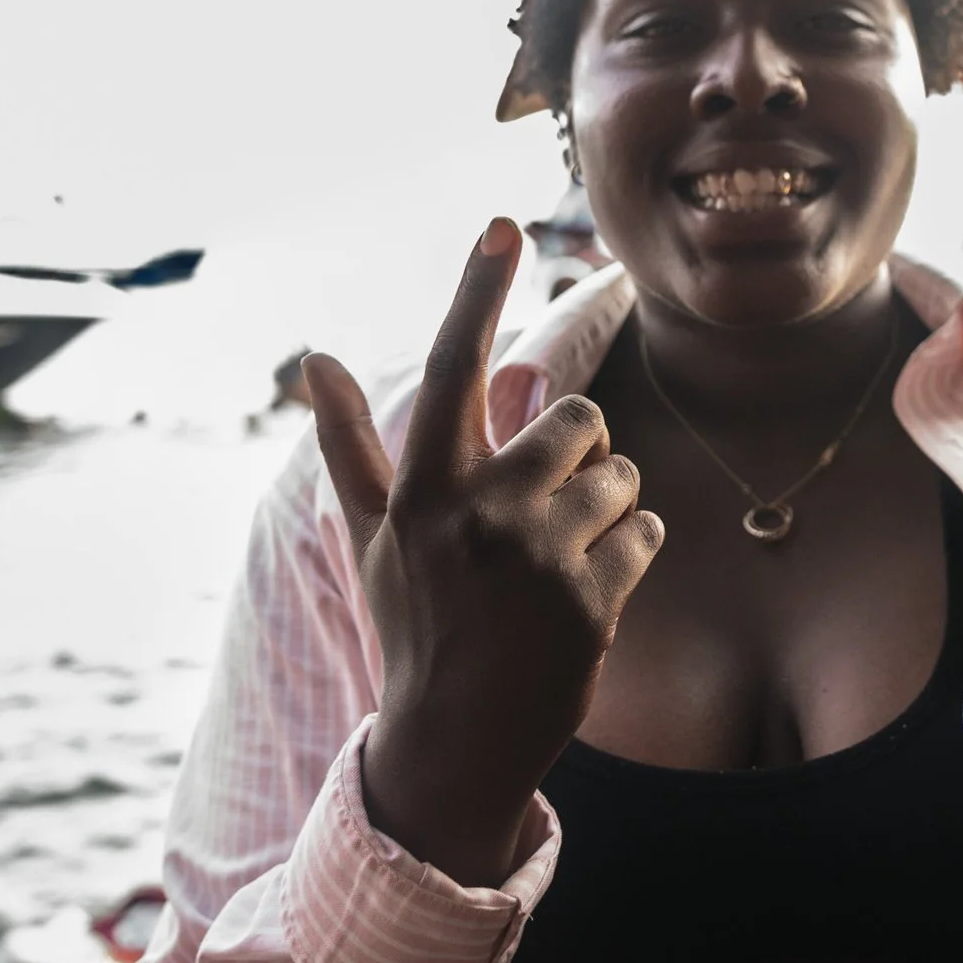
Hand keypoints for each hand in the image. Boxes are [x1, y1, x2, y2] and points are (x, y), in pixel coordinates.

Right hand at [306, 218, 663, 887]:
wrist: (456, 740)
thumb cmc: (417, 620)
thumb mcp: (375, 535)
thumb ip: (350, 443)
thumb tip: (313, 357)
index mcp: (423, 489)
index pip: (456, 366)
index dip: (477, 290)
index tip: (503, 222)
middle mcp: (477, 513)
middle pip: (579, 418)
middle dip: (578, 456)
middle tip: (542, 513)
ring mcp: (538, 558)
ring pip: (624, 474)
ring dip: (608, 509)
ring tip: (561, 560)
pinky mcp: (595, 601)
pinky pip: (649, 530)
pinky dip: (631, 555)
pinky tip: (589, 593)